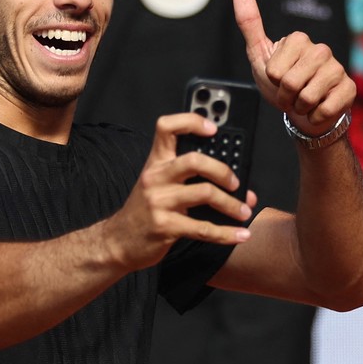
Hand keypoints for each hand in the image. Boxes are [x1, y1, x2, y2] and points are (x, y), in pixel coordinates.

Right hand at [105, 112, 254, 272]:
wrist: (119, 242)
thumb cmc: (144, 211)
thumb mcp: (158, 185)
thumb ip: (188, 178)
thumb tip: (235, 184)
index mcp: (155, 162)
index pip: (167, 127)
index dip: (191, 121)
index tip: (214, 128)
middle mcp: (156, 177)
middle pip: (194, 160)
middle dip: (222, 170)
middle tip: (236, 182)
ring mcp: (159, 202)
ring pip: (205, 193)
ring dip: (231, 204)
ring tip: (243, 211)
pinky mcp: (165, 226)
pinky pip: (203, 228)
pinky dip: (226, 233)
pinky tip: (240, 234)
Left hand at [233, 0, 355, 135]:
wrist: (303, 111)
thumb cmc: (280, 82)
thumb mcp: (259, 54)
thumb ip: (249, 23)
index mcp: (298, 39)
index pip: (274, 71)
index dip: (272, 81)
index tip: (278, 79)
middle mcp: (321, 50)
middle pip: (290, 83)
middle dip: (285, 96)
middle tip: (290, 92)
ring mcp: (337, 68)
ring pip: (307, 98)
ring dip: (299, 106)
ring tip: (302, 100)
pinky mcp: (349, 88)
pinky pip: (325, 109)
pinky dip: (315, 115)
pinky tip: (318, 107)